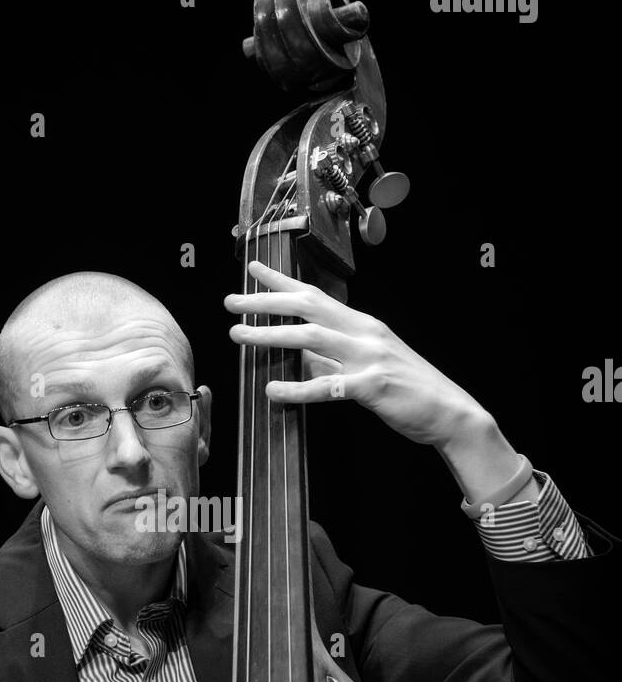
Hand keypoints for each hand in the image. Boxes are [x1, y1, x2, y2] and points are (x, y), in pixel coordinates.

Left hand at [224, 259, 487, 448]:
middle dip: (266, 301)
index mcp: (363, 325)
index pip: (315, 295)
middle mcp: (364, 333)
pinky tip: (272, 391)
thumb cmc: (409, 389)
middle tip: (231, 300)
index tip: (252, 270)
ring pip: (311, 338)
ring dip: (270, 335)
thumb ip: (335, 358)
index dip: (282, 282)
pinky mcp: (371, 386)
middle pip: (307, 307)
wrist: (450, 411)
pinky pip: (326, 387)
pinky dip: (296, 389)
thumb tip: (304, 356)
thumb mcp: (369, 364)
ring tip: (238, 335)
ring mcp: (368, 358)